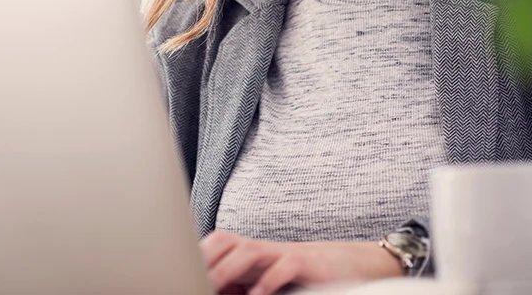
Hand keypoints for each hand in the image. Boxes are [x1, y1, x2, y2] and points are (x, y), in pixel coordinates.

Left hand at [199, 230, 404, 294]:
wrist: (352, 263)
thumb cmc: (304, 275)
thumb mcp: (267, 279)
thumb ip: (241, 285)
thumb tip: (213, 288)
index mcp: (251, 252)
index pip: (216, 243)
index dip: (197, 254)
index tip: (179, 269)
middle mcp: (264, 249)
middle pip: (225, 243)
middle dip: (206, 260)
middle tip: (191, 277)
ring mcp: (284, 253)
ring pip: (248, 252)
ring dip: (228, 268)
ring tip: (213, 285)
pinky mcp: (306, 262)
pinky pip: (283, 265)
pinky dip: (268, 281)